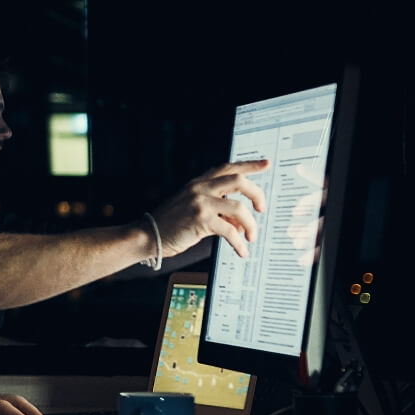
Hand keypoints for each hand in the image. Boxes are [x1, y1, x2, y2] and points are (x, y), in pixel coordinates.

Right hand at [150, 159, 269, 259]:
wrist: (148, 235)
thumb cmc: (169, 225)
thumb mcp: (192, 208)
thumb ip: (216, 208)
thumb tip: (241, 222)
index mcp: (198, 182)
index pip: (228, 167)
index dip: (249, 165)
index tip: (266, 164)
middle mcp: (200, 188)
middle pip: (239, 181)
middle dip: (257, 194)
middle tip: (262, 208)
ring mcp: (200, 203)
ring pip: (239, 208)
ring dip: (250, 224)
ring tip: (251, 237)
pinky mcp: (201, 220)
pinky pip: (230, 230)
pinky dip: (239, 243)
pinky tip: (241, 250)